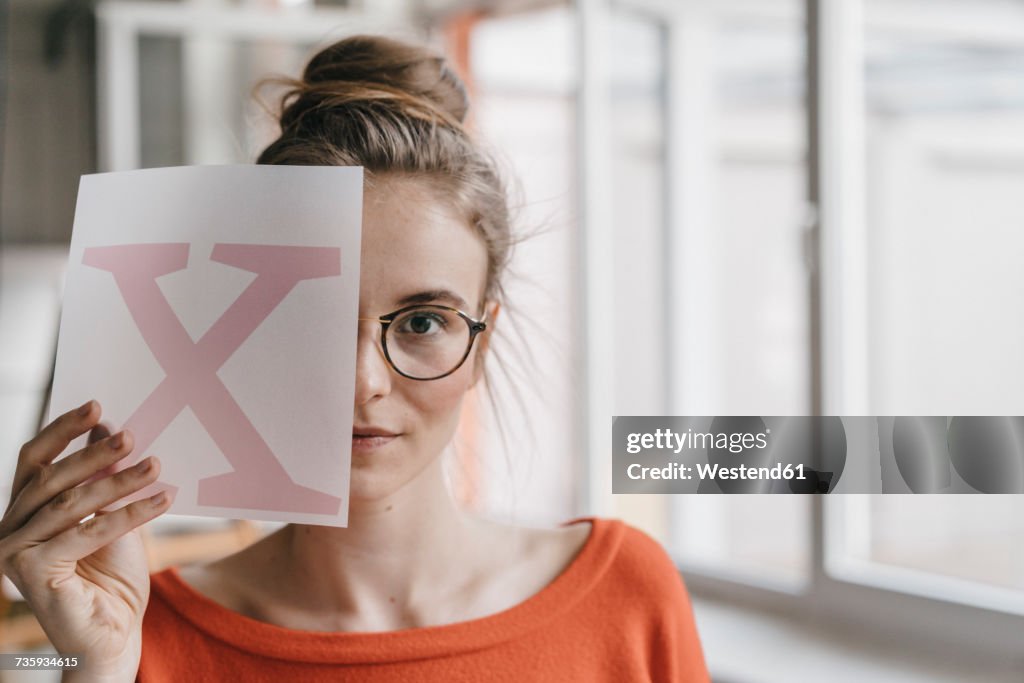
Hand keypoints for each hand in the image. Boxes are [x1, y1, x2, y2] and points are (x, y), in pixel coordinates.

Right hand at [0, 400, 172, 680]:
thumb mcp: (113, 516)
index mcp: (24, 511)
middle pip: (52, 479)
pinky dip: (128, 513)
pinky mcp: (29, 572)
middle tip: (133, 436)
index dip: (63, 430)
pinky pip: (87, 532)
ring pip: (72, 504)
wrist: (115, 635)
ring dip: (120, 481)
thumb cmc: (113, 577)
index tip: (97, 405)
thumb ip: (104, 478)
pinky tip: (162, 500)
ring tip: (157, 465)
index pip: (35, 461)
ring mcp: (14, 552)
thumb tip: (110, 427)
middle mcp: (10, 529)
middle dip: (95, 455)